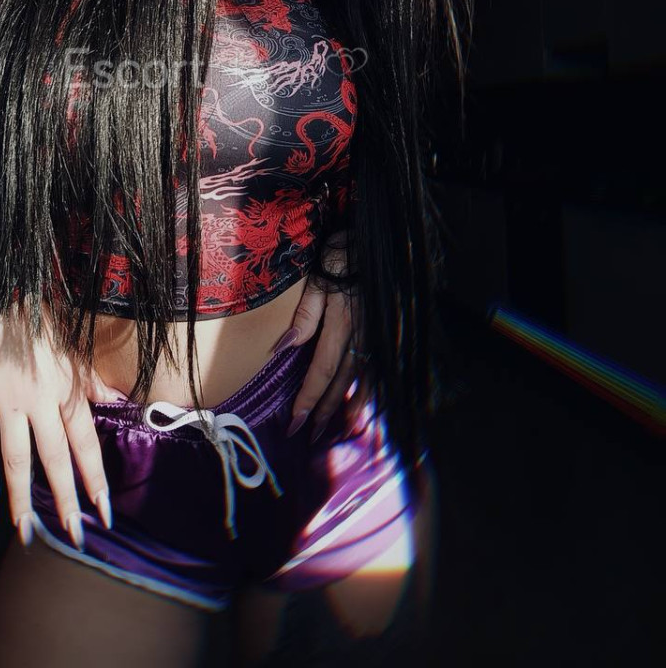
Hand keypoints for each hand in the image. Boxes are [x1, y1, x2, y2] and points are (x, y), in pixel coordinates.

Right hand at [0, 299, 123, 548]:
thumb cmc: (41, 324)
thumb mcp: (75, 349)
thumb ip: (93, 381)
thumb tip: (119, 403)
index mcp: (66, 390)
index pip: (85, 444)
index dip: (94, 479)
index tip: (104, 511)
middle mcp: (39, 402)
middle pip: (55, 460)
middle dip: (65, 500)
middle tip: (73, 536)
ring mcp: (7, 405)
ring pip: (17, 461)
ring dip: (23, 500)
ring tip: (28, 534)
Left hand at [280, 241, 369, 443]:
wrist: (376, 236)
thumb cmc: (340, 253)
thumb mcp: (316, 277)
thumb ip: (305, 314)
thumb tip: (285, 348)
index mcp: (342, 322)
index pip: (322, 370)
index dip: (308, 398)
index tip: (295, 423)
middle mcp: (363, 333)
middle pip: (342, 380)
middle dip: (325, 409)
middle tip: (311, 435)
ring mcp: (378, 331)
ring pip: (365, 377)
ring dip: (351, 405)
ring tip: (341, 428)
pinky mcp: (387, 328)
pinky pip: (381, 364)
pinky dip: (373, 386)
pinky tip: (367, 401)